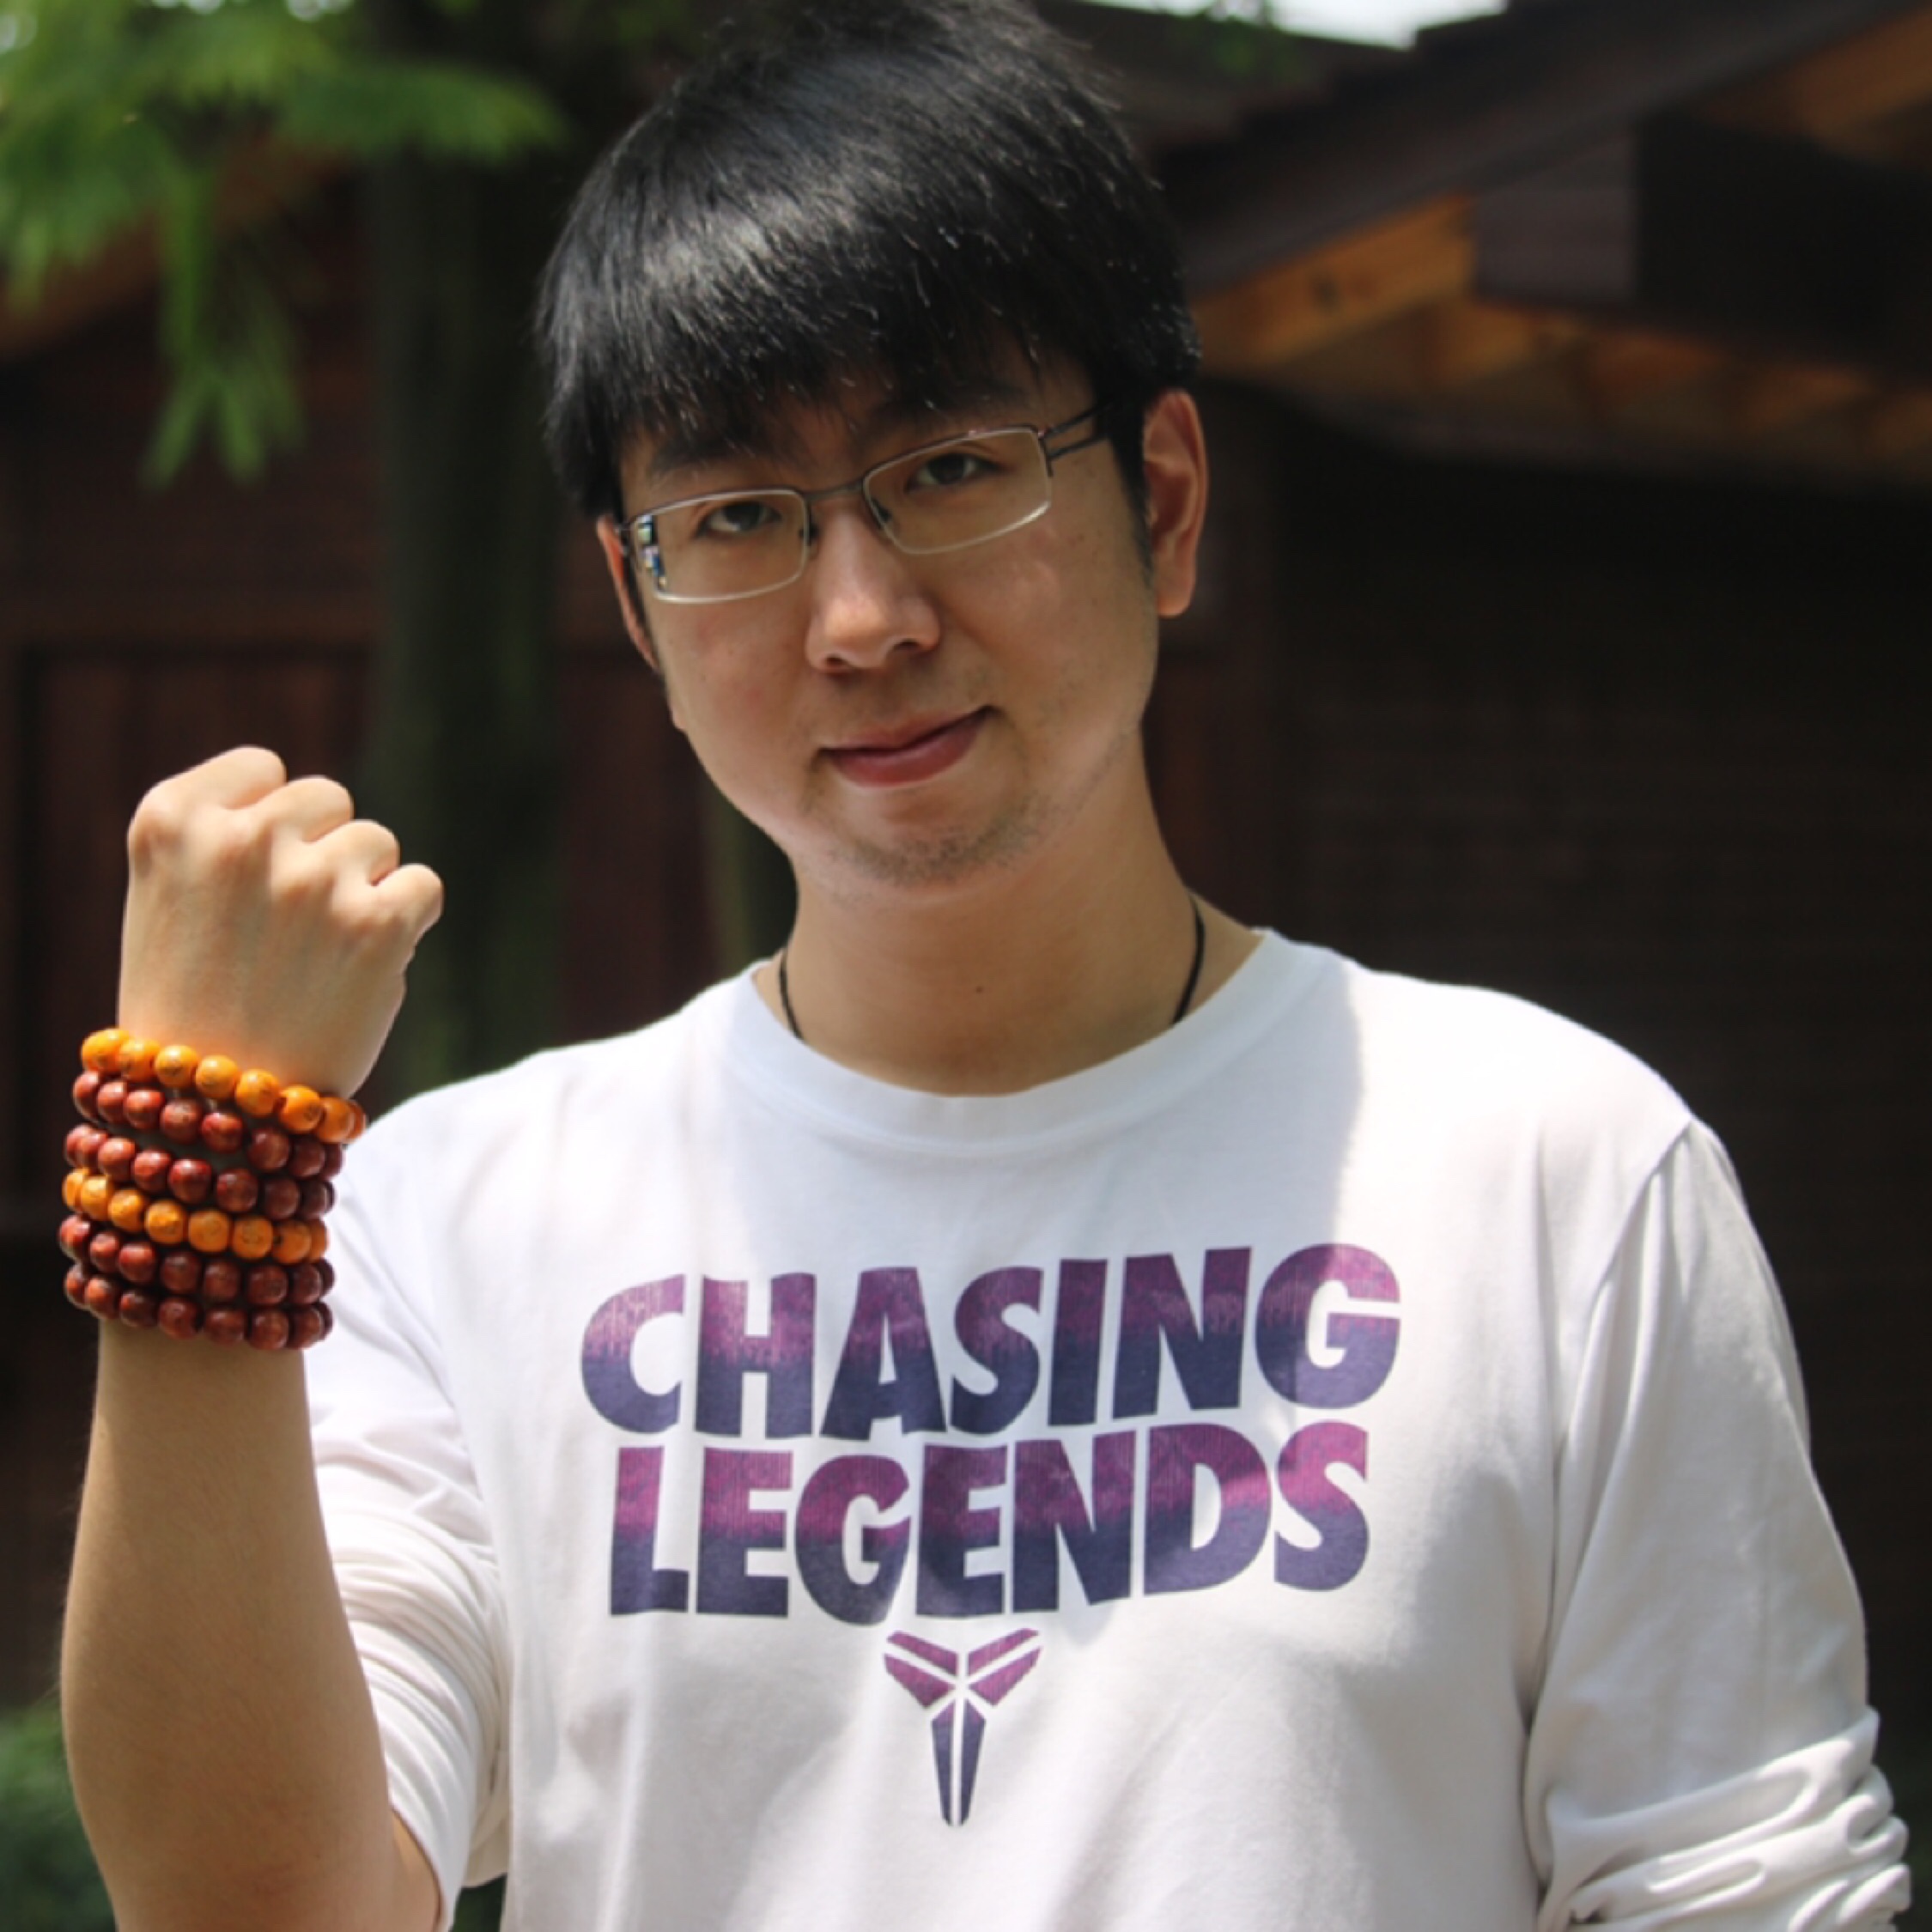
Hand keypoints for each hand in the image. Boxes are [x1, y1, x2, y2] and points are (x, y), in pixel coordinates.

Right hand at [117, 747, 443, 1097]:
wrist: (212, 1112)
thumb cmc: (192, 1005)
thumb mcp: (171, 896)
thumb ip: (227, 835)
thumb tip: (317, 802)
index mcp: (172, 820)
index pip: (264, 769)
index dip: (274, 823)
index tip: (255, 879)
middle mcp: (241, 839)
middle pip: (327, 799)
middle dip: (323, 851)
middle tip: (292, 928)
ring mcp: (311, 879)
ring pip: (378, 841)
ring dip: (364, 889)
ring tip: (319, 956)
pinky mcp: (376, 924)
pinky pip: (423, 886)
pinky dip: (408, 922)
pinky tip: (366, 965)